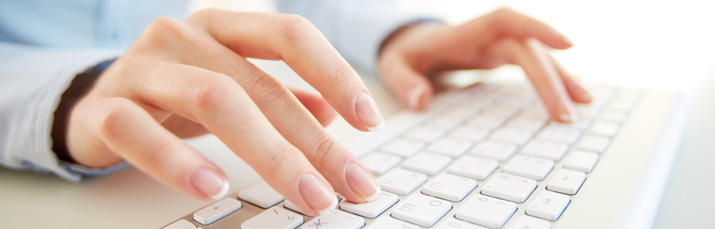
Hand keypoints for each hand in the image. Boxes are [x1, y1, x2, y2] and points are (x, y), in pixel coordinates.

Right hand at [65, 9, 380, 215]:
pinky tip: (214, 188)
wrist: (94, 103)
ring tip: (304, 195)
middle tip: (348, 183)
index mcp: (220, 27)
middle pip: (259, 85)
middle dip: (312, 141)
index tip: (370, 119)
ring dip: (268, 154)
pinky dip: (178, 162)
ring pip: (212, 101)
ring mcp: (141, 69)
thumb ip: (280, 95)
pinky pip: (140, 132)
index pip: (288, 36)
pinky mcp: (105, 108)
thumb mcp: (232, 87)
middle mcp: (182, 37)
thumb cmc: (175, 94)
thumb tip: (332, 113)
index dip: (335, 73)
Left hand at [378, 8, 591, 121]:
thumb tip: (421, 100)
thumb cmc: (404, 52)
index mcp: (465, 33)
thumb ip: (404, 82)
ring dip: (561, 77)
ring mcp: (497, 46)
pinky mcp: (501, 57)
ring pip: (537, 56)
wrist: (408, 43)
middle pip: (528, 49)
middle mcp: (487, 36)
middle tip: (566, 114)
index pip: (506, 21)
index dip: (536, 27)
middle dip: (550, 78)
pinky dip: (552, 79)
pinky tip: (570, 96)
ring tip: (584, 103)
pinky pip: (533, 64)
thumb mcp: (393, 66)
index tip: (567, 44)